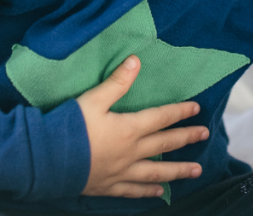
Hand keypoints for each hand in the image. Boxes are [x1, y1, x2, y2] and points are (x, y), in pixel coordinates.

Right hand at [77, 55, 208, 197]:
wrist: (48, 161)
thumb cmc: (70, 127)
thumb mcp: (93, 99)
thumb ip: (117, 82)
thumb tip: (136, 60)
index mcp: (129, 128)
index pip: (161, 117)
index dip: (179, 112)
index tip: (197, 109)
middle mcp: (130, 152)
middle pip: (164, 144)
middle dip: (186, 138)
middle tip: (205, 135)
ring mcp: (121, 172)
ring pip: (156, 172)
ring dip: (177, 171)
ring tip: (196, 171)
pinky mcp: (108, 187)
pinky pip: (134, 190)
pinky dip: (148, 192)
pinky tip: (159, 193)